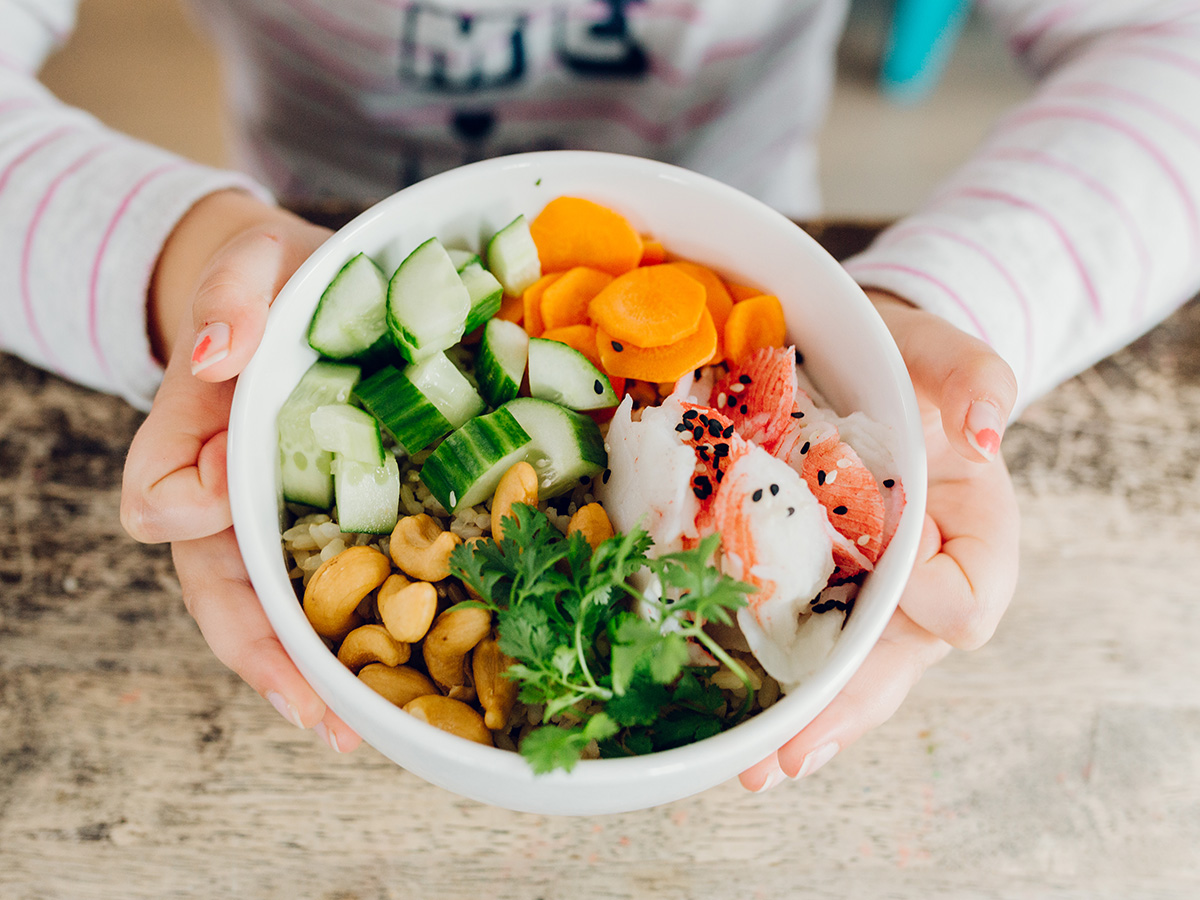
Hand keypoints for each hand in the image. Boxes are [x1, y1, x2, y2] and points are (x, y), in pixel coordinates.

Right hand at [121, 191, 360, 751]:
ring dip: (312, 671)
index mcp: (187, 436)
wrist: (303, 287)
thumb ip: (228, 295)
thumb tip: (219, 355)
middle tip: (320, 718)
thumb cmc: (270, 279)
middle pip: (217, 592)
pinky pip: (330, 584)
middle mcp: (221, 493)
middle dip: (264, 658)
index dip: (194, 512)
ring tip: (359, 727)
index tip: (236, 490)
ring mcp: (271, 515)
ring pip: (273, 610)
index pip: (160, 501)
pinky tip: (398, 672)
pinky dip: (355, 631)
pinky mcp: (328, 518)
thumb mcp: (247, 262)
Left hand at [739, 290, 1020, 790]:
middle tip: (793, 755)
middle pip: (895, 664)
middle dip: (845, 710)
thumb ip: (975, 376)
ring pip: (844, 674)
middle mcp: (921, 581)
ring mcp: (865, 593)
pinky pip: (799, 645)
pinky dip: (770, 684)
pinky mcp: (812, 586)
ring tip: (754, 770)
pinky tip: (735, 724)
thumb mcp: (943, 354)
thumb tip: (986, 429)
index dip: (932, 598)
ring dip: (802, 724)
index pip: (968, 599)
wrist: (855, 363)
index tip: (895, 568)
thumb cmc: (908, 366)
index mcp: (973, 535)